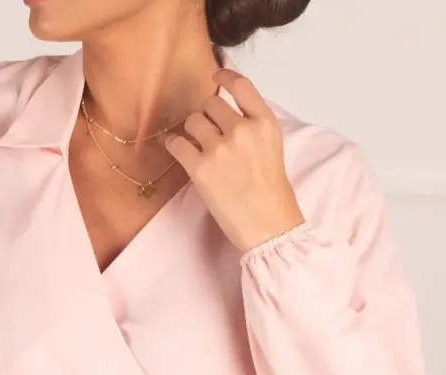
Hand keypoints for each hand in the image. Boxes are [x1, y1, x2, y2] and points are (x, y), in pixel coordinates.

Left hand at [164, 68, 304, 255]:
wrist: (268, 226)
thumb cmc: (271, 194)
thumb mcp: (272, 148)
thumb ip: (252, 126)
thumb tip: (225, 110)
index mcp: (265, 122)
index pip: (241, 85)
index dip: (224, 76)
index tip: (215, 76)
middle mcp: (242, 130)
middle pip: (211, 103)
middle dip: (207, 116)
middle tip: (209, 134)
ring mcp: (220, 148)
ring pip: (193, 120)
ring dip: (192, 131)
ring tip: (197, 147)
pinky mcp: (200, 168)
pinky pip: (177, 143)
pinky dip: (173, 144)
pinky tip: (173, 147)